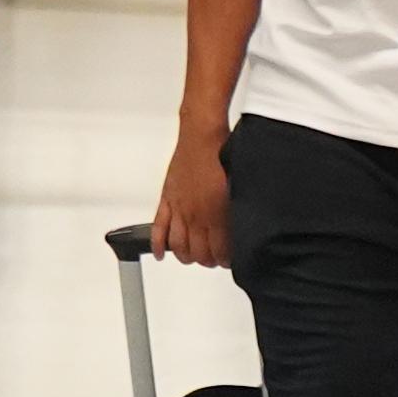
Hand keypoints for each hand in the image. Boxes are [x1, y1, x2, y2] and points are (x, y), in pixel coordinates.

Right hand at [151, 122, 231, 267]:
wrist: (202, 136)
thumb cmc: (222, 155)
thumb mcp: (238, 187)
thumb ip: (236, 212)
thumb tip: (241, 229)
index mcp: (216, 214)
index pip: (219, 251)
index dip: (225, 260)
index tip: (229, 260)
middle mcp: (195, 215)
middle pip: (198, 253)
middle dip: (207, 260)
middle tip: (214, 259)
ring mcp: (179, 209)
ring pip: (178, 246)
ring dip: (185, 256)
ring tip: (193, 256)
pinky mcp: (166, 200)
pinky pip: (158, 228)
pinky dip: (156, 244)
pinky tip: (159, 254)